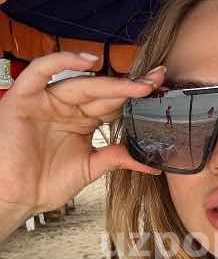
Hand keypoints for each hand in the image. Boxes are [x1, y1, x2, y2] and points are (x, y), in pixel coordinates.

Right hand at [0, 52, 164, 215]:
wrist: (14, 198)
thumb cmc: (44, 184)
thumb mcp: (90, 168)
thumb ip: (116, 157)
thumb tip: (151, 164)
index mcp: (83, 121)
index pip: (113, 104)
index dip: (136, 99)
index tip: (161, 93)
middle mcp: (67, 107)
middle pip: (103, 91)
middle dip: (131, 86)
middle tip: (158, 80)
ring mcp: (47, 100)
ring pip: (82, 83)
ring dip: (111, 82)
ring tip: (138, 84)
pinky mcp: (25, 96)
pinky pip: (42, 70)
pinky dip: (63, 61)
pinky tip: (89, 62)